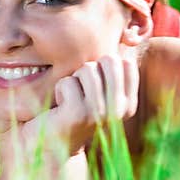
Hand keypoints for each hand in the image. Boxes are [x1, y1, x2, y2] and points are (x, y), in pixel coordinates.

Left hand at [21, 53, 138, 154]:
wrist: (50, 145)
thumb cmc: (71, 110)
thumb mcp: (97, 90)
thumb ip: (111, 70)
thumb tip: (129, 35)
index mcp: (129, 103)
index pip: (124, 62)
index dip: (102, 66)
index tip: (92, 87)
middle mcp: (120, 110)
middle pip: (109, 60)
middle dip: (87, 69)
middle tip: (79, 91)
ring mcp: (101, 113)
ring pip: (87, 69)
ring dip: (72, 80)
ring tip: (69, 100)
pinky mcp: (78, 114)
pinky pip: (67, 82)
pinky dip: (59, 89)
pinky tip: (60, 108)